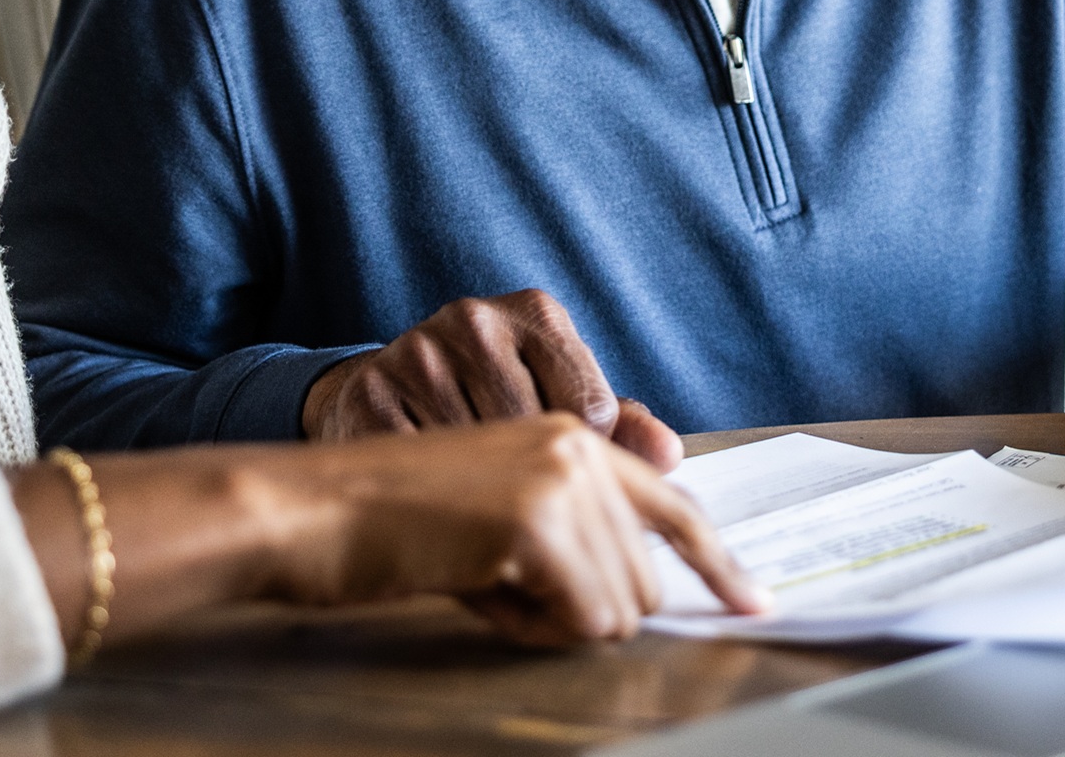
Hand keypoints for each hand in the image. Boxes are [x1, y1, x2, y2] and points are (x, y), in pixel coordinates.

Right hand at [266, 414, 766, 643]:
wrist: (312, 509)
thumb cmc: (389, 519)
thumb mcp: (494, 509)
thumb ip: (572, 529)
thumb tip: (641, 592)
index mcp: (569, 434)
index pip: (674, 504)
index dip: (720, 563)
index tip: (753, 603)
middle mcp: (576, 445)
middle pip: (645, 579)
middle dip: (583, 611)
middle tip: (504, 592)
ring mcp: (560, 479)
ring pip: (618, 607)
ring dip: (551, 623)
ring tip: (483, 584)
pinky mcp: (536, 523)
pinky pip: (580, 619)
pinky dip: (529, 631)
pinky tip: (478, 592)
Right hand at [303, 288, 682, 470]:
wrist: (370, 397)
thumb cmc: (478, 403)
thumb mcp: (553, 400)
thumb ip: (616, 427)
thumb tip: (668, 452)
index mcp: (535, 312)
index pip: (591, 414)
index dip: (578, 464)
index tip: (550, 468)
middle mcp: (476, 319)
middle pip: (537, 439)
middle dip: (530, 484)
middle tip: (508, 491)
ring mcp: (417, 353)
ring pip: (481, 461)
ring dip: (482, 495)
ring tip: (467, 486)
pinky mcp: (368, 396)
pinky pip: (425, 475)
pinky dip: (434, 500)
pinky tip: (429, 487)